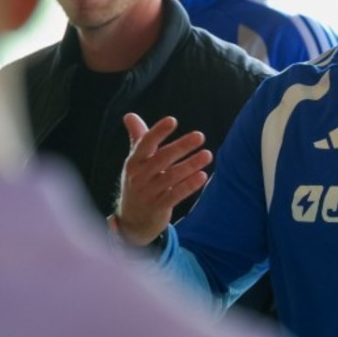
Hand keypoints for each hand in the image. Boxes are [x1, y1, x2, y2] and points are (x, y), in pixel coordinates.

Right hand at [113, 113, 212, 244]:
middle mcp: (139, 176)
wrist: (132, 221)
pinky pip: (175, 195)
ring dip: (190, 165)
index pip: (145, 144)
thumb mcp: (135, 162)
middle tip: (200, 136)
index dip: (158, 132)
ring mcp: (148, 193)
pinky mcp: (158, 207)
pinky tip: (202, 176)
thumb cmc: (138, 183)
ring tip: (207, 154)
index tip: (173, 120)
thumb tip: (129, 115)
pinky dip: (189, 186)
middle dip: (181, 146)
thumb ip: (137, 138)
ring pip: (171, 176)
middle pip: (161, 158)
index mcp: (133, 162)